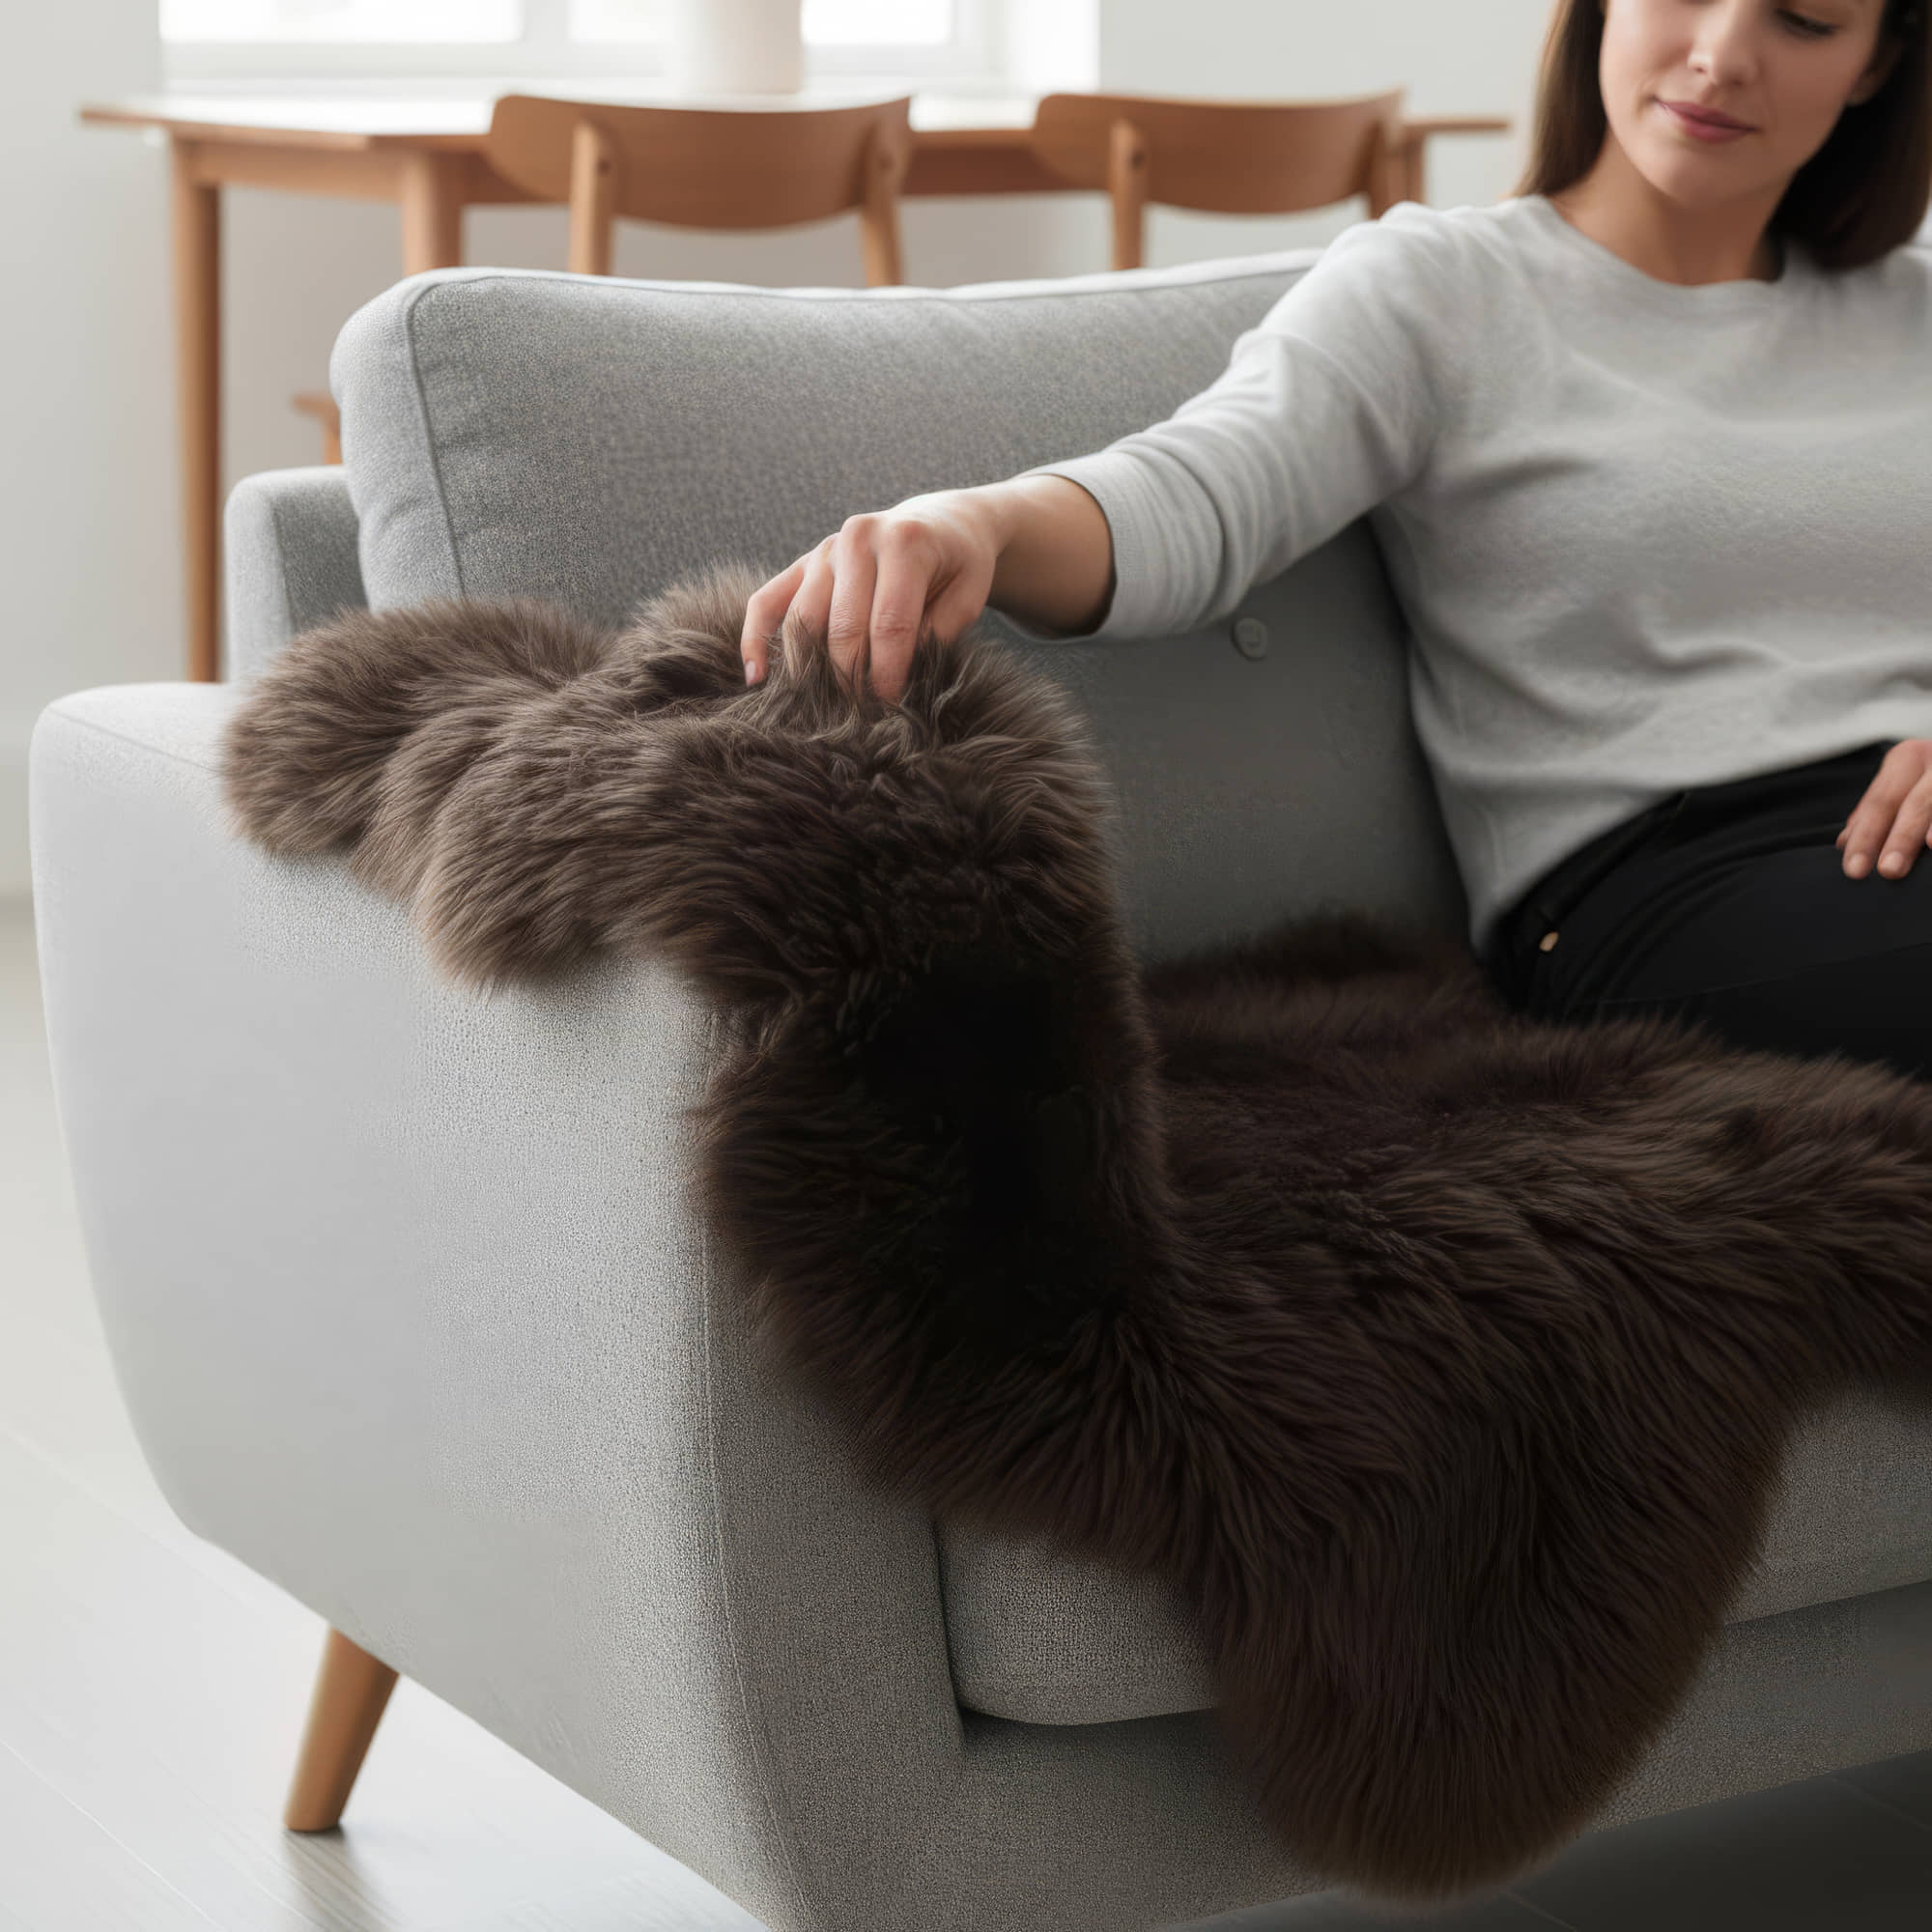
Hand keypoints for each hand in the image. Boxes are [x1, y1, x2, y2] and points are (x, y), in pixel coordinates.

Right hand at [738, 491, 1002, 705]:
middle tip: (860, 716)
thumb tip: (897, 676)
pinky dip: (756, 638)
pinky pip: (766, 601)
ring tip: (822, 708)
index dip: (887, 674)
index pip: (889, 625)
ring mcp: (824, 550)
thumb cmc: (958, 567)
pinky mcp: (802, 563)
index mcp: (904, 543)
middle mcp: (857, 539)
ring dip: (810, 669)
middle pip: (842, 626)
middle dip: (850, 678)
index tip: (889, 708)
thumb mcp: (967, 598)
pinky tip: (757, 677)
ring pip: (802, 619)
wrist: (939, 524)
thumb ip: (937, 635)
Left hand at [1836, 738, 1931, 878]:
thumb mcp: (1905, 783)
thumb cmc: (1929, 778)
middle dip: (1901, 838)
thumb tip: (1845, 842)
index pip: (1879, 803)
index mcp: (1907, 759)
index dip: (1865, 837)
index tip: (1854, 868)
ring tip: (1931, 847)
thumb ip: (1878, 810)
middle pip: (1914, 803)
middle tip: (1888, 870)